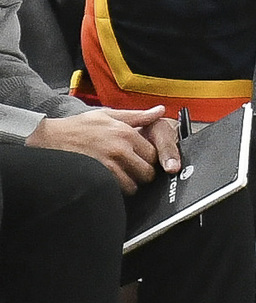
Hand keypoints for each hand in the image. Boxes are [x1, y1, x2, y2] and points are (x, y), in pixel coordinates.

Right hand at [29, 105, 179, 191]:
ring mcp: (107, 166)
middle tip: (133, 171)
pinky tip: (110, 182)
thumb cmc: (78, 126)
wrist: (48, 138)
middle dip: (142, 174)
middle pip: (147, 172)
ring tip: (121, 177)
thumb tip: (160, 111)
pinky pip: (116, 191)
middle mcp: (120, 150)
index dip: (149, 159)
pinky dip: (116, 190)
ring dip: (130, 184)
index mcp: (126, 133)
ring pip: (133, 185)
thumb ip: (137, 115)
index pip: (154, 154)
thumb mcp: (108, 115)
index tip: (142, 159)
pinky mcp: (96, 178)